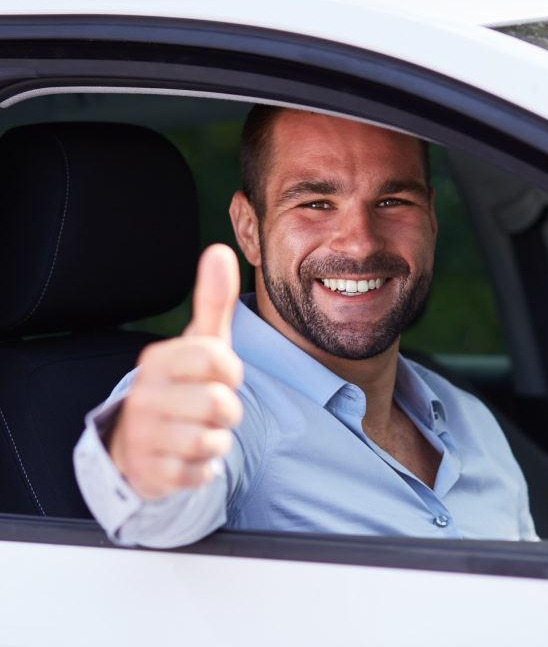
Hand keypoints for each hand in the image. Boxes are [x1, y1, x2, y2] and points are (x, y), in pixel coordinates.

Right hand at [109, 244, 243, 499]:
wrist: (140, 442)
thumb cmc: (182, 385)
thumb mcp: (199, 343)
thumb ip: (212, 300)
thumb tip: (219, 251)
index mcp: (158, 361)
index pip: (216, 359)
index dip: (229, 371)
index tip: (218, 376)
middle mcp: (144, 396)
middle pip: (220, 404)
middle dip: (226, 410)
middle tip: (208, 407)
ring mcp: (143, 437)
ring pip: (212, 440)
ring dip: (217, 439)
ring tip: (198, 430)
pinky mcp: (150, 473)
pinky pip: (200, 472)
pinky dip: (205, 467)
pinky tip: (188, 456)